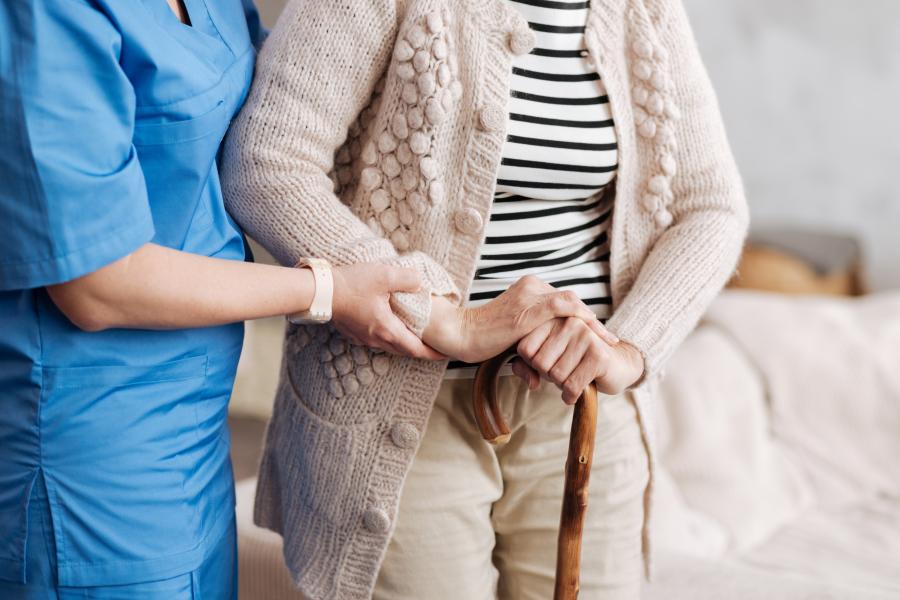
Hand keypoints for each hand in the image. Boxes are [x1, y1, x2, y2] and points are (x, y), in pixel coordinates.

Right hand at [331, 263, 444, 359]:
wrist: (320, 291)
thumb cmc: (351, 285)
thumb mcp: (385, 275)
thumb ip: (408, 279)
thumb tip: (420, 281)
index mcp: (387, 330)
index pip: (416, 349)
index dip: (433, 354)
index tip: (447, 355)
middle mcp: (376, 339)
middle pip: (404, 351)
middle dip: (422, 351)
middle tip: (436, 347)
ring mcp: (363, 338)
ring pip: (391, 346)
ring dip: (405, 344)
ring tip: (417, 337)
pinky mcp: (354, 333)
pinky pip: (378, 341)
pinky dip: (391, 337)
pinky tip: (392, 326)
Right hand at [422, 275, 618, 363]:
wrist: (461, 334)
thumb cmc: (481, 340)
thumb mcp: (513, 339)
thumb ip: (529, 347)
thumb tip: (537, 378)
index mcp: (529, 288)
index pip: (564, 301)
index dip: (584, 319)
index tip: (598, 336)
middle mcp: (532, 287)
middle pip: (572, 301)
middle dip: (593, 322)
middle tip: (610, 340)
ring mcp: (530, 296)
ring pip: (572, 304)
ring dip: (593, 323)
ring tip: (609, 341)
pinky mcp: (528, 309)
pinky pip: (563, 308)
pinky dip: (581, 319)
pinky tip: (594, 332)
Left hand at [511, 317, 644, 402]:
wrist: (617, 366)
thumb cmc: (576, 362)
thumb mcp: (548, 360)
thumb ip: (526, 366)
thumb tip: (530, 382)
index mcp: (553, 319)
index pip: (524, 349)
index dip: (532, 364)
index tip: (548, 363)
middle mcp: (568, 323)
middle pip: (539, 363)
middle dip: (548, 376)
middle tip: (562, 373)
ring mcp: (585, 336)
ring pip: (556, 375)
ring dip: (561, 386)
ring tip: (571, 378)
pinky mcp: (598, 355)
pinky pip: (572, 385)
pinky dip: (570, 396)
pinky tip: (574, 394)